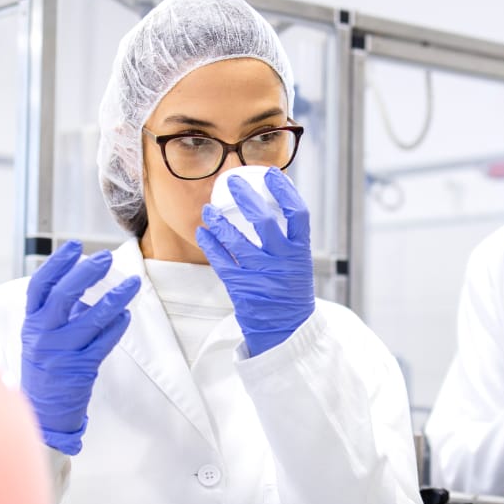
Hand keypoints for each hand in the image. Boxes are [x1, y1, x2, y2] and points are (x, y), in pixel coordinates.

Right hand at [21, 241, 140, 453]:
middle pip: (64, 296)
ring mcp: (61, 352)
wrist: (43, 412)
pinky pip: (103, 342)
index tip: (74, 247)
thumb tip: (80, 279)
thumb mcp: (39, 337)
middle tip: (105, 258)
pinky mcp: (80, 368)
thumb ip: (56, 311)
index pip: (40, 286)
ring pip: (90, 318)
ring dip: (114, 298)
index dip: (56, 264)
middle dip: (86, 273)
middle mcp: (43, 335)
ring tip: (132, 284)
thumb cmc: (44, 368)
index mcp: (31, 323)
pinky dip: (116, 327)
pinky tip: (125, 315)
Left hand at [195, 166, 314, 356]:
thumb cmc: (290, 290)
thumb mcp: (298, 263)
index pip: (298, 213)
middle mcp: (282, 261)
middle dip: (244, 196)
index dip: (284, 190)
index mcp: (300, 251)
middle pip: (263, 220)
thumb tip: (271, 203)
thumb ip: (288, 238)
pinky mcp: (241, 287)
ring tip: (208, 210)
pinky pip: (220, 260)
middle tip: (231, 181)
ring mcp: (260, 274)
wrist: (286, 329)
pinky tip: (203, 233)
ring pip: (235, 239)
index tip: (271, 174)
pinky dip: (209, 244)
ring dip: (218, 221)